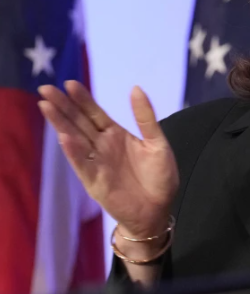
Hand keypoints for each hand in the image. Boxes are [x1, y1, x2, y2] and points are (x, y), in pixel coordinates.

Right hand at [37, 82, 177, 239]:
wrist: (158, 210)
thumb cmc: (159, 177)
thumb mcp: (157, 143)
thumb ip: (145, 118)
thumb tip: (136, 88)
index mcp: (115, 134)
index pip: (94, 113)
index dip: (82, 99)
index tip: (70, 83)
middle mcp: (101, 146)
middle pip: (78, 122)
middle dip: (63, 106)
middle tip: (46, 89)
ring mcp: (96, 162)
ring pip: (74, 139)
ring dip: (60, 124)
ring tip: (46, 107)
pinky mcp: (94, 181)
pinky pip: (82, 164)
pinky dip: (73, 151)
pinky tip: (64, 137)